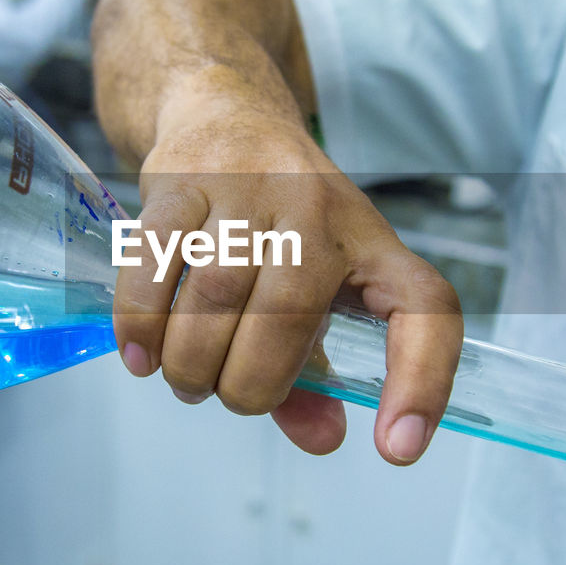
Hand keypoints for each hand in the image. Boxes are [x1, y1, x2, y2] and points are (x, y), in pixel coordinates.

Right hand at [112, 104, 462, 460]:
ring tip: (185, 381)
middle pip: (289, 314)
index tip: (397, 448)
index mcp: (374, 245)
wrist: (227, 116)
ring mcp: (251, 186)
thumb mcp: (317, 290)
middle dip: (246, 385)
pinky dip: (142, 322)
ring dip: (192, 361)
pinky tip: (141, 356)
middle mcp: (321, 209)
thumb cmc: (281, 224)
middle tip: (224, 398)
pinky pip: (156, 260)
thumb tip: (321, 438)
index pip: (424, 308)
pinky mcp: (183, 179)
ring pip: (218, 291)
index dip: (421, 381)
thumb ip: (315, 374)